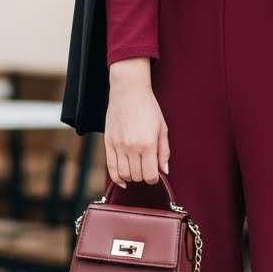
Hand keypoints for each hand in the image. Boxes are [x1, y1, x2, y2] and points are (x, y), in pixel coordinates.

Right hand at [104, 64, 169, 185]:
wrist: (129, 92)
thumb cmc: (148, 108)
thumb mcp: (162, 129)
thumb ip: (164, 152)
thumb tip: (165, 170)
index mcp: (148, 144)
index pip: (150, 175)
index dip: (154, 179)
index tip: (155, 174)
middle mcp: (132, 147)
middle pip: (137, 176)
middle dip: (143, 176)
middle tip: (146, 168)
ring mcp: (118, 146)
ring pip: (123, 174)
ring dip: (131, 177)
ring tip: (136, 169)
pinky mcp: (108, 143)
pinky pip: (110, 167)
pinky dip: (117, 177)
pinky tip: (123, 179)